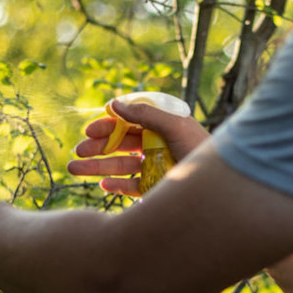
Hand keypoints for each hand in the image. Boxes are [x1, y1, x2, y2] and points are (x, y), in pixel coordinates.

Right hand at [66, 100, 209, 195]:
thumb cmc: (201, 150)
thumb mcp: (175, 126)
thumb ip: (144, 114)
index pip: (128, 122)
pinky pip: (130, 186)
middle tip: (78, 151)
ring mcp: (155, 167)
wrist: (220, 189)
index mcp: (162, 126)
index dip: (108, 125)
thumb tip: (114, 104)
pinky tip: (102, 184)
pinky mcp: (156, 188)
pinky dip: (115, 185)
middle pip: (120, 144)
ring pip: (120, 165)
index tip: (90, 130)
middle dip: (97, 147)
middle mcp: (156, 145)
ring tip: (73, 168)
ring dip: (96, 166)